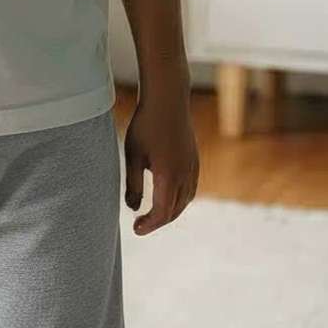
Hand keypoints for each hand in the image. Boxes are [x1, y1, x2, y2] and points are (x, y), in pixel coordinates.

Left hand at [123, 92, 198, 234]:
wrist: (167, 99)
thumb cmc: (146, 124)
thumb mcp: (133, 154)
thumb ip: (132, 183)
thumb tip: (133, 208)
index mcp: (168, 176)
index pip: (162, 212)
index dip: (149, 224)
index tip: (136, 229)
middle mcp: (185, 175)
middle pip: (174, 210)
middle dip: (158, 221)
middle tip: (141, 224)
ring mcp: (193, 167)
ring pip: (185, 201)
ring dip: (170, 211)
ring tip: (153, 213)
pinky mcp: (195, 160)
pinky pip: (190, 188)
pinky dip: (179, 199)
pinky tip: (167, 196)